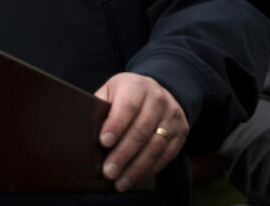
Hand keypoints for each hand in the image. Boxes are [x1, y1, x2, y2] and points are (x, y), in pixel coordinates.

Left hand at [94, 72, 187, 191]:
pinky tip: (136, 178)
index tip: (104, 142)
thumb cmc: (127, 94)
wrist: (159, 90)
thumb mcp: (111, 90)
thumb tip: (88, 133)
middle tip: (109, 171)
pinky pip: (166, 155)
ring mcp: (172, 117)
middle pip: (141, 130)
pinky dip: (150, 169)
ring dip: (137, 168)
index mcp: (136, 86)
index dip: (116, 125)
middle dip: (123, 154)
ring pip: (155, 146)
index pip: (127, 106)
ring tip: (120, 182)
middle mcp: (158, 100)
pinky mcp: (181, 133)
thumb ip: (101, 107)